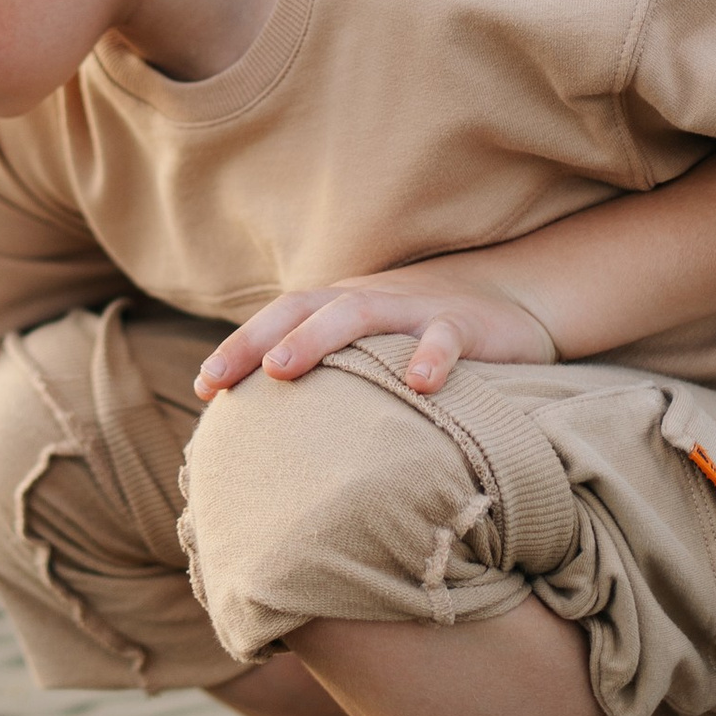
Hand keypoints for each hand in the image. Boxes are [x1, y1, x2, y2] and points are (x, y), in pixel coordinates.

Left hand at [194, 264, 559, 403]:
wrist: (512, 294)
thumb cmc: (422, 330)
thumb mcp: (372, 341)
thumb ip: (330, 365)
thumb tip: (272, 422)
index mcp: (342, 302)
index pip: (281, 316)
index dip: (240, 346)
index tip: (203, 387)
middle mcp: (371, 299)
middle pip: (308, 309)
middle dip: (261, 341)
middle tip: (225, 378)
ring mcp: (417, 308)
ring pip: (362, 313)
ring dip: (319, 338)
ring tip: (286, 369)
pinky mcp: (466, 323)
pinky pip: (445, 336)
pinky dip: (431, 355)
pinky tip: (418, 384)